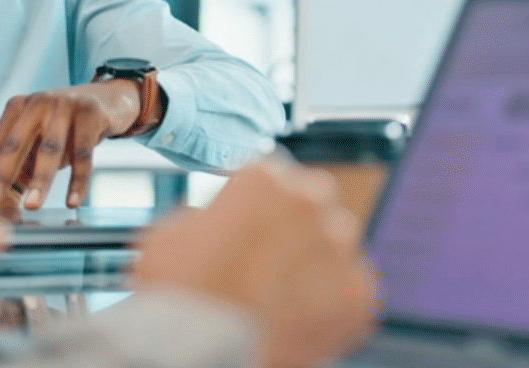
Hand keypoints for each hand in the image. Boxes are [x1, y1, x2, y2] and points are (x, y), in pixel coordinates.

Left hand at [0, 79, 158, 209]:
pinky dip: (78, 179)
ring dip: (40, 180)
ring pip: (49, 148)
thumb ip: (19, 167)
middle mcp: (37, 102)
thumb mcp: (38, 140)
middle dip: (1, 176)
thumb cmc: (65, 128)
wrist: (108, 99)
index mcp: (16, 107)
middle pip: (15, 144)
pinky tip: (73, 201)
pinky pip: (83, 152)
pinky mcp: (91, 112)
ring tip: (32, 206)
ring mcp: (65, 104)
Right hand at [133, 159, 378, 367]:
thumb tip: (215, 224)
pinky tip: (297, 320)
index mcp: (266, 177)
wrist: (203, 354)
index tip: (248, 229)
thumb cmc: (179, 293)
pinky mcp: (358, 294)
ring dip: (315, 265)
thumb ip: (205, 217)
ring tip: (281, 298)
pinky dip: (331, 306)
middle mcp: (312, 202)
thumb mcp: (169, 233)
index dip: (256, 208)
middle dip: (295, 228)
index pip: (273, 178)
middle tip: (268, 263)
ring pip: (335, 248)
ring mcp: (340, 249)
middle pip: (313, 205)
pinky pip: (351, 292)